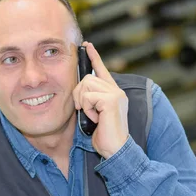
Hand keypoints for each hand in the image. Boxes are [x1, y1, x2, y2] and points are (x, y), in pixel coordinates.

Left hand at [73, 42, 129, 158]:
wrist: (115, 149)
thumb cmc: (104, 136)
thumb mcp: (94, 114)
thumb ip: (90, 100)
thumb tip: (79, 90)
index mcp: (113, 92)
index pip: (102, 70)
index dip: (94, 57)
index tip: (87, 45)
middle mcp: (116, 90)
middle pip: (86, 78)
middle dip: (78, 94)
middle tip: (83, 110)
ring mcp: (115, 94)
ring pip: (86, 85)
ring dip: (83, 103)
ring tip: (92, 115)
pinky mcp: (111, 100)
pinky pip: (88, 97)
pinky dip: (87, 109)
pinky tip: (96, 119)